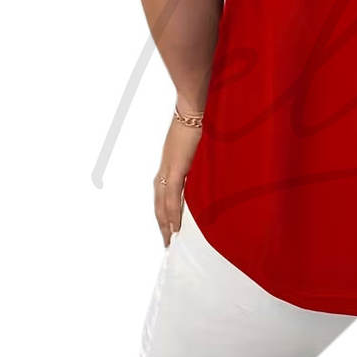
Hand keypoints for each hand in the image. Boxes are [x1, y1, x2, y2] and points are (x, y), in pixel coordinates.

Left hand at [154, 115, 202, 245]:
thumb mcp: (190, 151)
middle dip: (162, 226)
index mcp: (166, 170)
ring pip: (163, 206)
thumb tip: (198, 176)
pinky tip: (175, 225)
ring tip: (170, 240)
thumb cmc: (193, 128)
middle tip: (167, 243)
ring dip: (166, 224)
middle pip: (159, 206)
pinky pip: (172, 197)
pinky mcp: (175, 170)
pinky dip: (173, 213)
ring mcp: (167, 172)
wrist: (190, 114)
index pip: (162, 199)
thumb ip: (191, 166)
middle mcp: (163, 174)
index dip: (163, 216)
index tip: (167, 230)